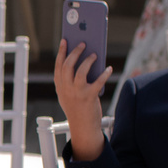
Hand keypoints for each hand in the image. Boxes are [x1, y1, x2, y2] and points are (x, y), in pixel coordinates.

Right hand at [53, 36, 112, 159]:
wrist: (83, 127)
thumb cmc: (78, 108)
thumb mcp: (69, 94)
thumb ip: (71, 79)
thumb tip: (83, 60)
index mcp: (60, 87)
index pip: (58, 66)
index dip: (62, 52)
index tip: (65, 40)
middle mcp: (66, 89)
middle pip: (68, 66)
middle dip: (75, 52)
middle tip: (83, 44)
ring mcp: (77, 93)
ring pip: (80, 71)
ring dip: (88, 61)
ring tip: (94, 54)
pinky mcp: (89, 97)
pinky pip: (98, 82)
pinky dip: (104, 74)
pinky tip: (109, 69)